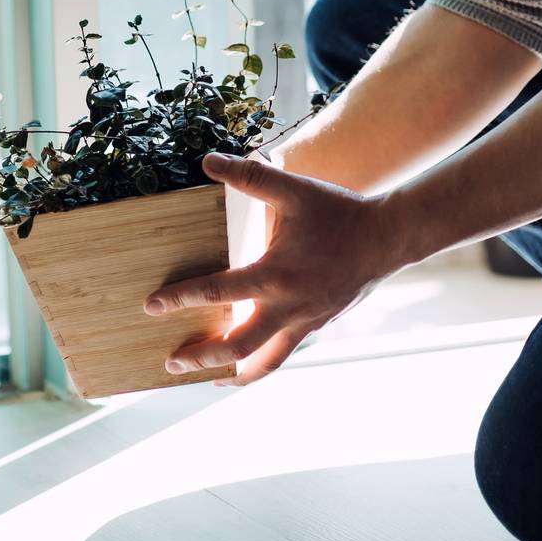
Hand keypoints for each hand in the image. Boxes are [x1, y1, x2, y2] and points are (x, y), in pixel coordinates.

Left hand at [143, 152, 416, 385]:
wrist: (390, 237)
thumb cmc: (340, 212)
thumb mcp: (293, 189)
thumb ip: (250, 176)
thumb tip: (208, 161)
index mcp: (277, 275)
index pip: (218, 292)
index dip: (181, 299)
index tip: (151, 306)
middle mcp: (289, 307)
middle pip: (239, 346)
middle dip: (202, 358)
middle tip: (171, 364)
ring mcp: (305, 321)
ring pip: (265, 362)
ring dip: (233, 373)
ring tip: (208, 379)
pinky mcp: (316, 325)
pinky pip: (283, 352)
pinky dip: (260, 361)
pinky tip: (246, 361)